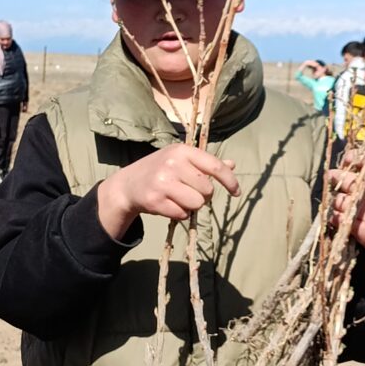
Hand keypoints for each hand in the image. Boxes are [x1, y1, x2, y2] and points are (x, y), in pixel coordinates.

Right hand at [97, 145, 239, 240]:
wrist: (128, 184)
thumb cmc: (160, 170)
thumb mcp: (181, 160)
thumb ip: (206, 163)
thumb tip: (232, 164)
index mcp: (182, 151)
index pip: (214, 166)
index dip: (229, 181)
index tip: (236, 192)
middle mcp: (172, 164)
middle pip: (207, 190)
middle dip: (203, 195)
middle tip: (189, 192)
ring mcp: (162, 182)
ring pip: (196, 204)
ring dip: (191, 206)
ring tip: (179, 198)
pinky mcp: (155, 200)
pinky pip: (182, 214)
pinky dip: (179, 214)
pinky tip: (169, 205)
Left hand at [328, 160, 364, 276]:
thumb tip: (348, 158)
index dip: (355, 158)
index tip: (346, 159)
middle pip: (351, 181)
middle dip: (337, 177)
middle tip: (331, 175)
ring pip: (341, 200)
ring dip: (336, 201)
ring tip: (341, 204)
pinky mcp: (364, 231)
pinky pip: (339, 218)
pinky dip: (335, 217)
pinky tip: (339, 218)